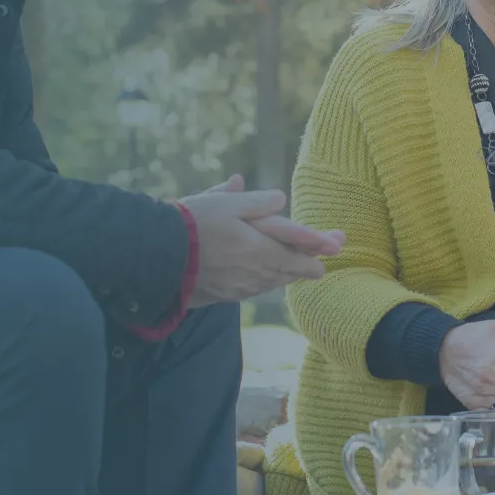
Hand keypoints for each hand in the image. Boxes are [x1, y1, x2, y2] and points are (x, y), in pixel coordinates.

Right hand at [180, 175, 344, 307]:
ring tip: (302, 264)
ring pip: (274, 281)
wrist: (158, 256)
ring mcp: (241, 288)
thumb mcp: (228, 205)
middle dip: (310, 261)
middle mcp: (256, 275)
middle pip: (292, 271)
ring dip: (288, 272)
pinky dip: (266, 279)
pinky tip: (267, 274)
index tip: (337, 245)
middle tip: (328, 253)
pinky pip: (255, 288)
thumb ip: (258, 203)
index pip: (302, 255)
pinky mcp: (224, 295)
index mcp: (263, 252)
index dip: (320, 249)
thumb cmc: (194, 224)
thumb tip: (280, 199)